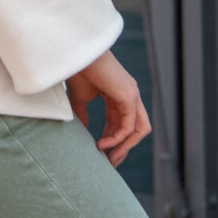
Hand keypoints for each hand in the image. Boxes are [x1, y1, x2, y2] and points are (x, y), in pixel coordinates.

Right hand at [65, 50, 150, 167]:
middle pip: (138, 129)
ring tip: (109, 158)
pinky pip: (129, 126)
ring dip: (126, 147)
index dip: (115, 141)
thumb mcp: (80, 99)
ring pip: (140, 129)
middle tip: (110, 163)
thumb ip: (84, 116)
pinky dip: (116, 138)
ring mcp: (133, 95)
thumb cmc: (78, 71)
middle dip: (125, 148)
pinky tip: (101, 144)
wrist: (77, 55)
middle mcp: (131, 95)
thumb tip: (82, 134)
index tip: (102, 154)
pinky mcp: (129, 96)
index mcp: (121, 95)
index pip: (125, 124)